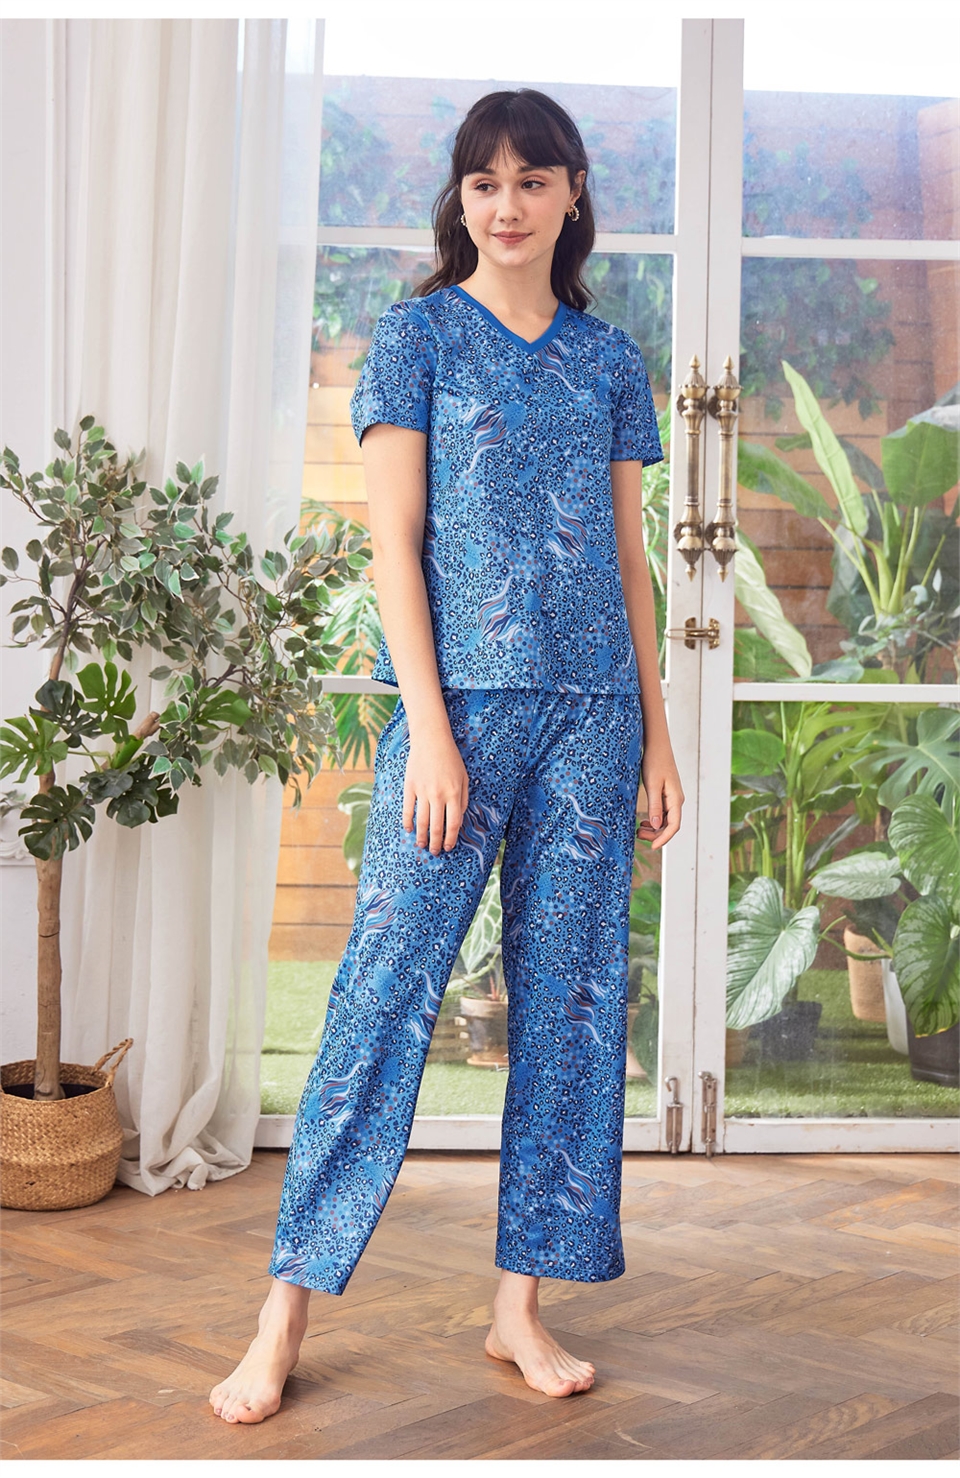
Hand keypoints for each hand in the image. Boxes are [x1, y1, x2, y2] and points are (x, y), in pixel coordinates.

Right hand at [403, 732, 469, 855]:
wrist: (431, 740)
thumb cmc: (450, 759)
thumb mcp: (464, 778)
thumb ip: (463, 800)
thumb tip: (457, 821)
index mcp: (454, 794)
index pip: (452, 824)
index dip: (451, 839)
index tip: (449, 847)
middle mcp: (438, 795)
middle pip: (436, 827)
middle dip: (436, 843)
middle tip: (435, 852)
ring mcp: (422, 792)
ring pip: (421, 821)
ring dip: (422, 837)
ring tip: (422, 845)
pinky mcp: (409, 787)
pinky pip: (408, 809)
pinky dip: (407, 822)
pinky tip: (408, 830)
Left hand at [637, 744, 683, 850]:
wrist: (657, 746)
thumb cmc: (655, 762)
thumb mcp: (652, 785)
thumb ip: (654, 805)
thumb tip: (655, 826)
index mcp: (675, 799)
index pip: (673, 826)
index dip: (663, 839)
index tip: (652, 848)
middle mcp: (676, 801)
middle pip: (669, 826)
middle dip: (656, 835)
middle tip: (638, 835)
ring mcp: (672, 798)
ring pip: (665, 820)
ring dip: (654, 828)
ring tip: (638, 830)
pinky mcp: (666, 795)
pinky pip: (662, 813)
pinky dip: (653, 820)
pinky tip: (643, 822)